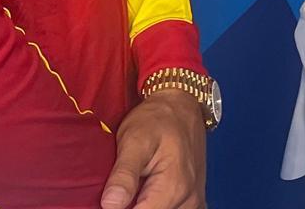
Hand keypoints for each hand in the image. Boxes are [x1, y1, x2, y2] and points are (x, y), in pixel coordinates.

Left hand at [101, 89, 206, 208]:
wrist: (181, 105)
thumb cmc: (157, 119)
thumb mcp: (134, 140)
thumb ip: (124, 175)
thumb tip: (110, 206)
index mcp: (173, 188)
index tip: (110, 196)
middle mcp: (188, 200)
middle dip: (131, 205)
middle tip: (122, 185)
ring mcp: (194, 201)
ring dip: (145, 204)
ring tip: (135, 186)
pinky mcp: (194, 199)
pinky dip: (158, 204)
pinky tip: (147, 192)